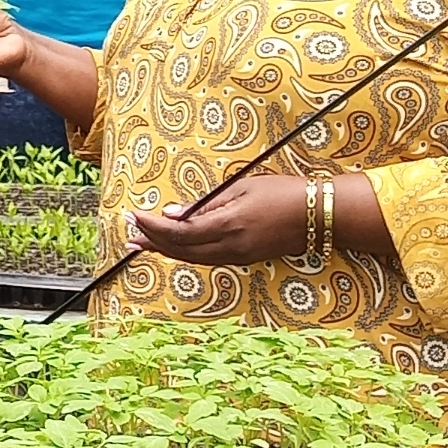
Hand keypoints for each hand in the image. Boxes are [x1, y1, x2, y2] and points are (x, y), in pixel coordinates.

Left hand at [128, 178, 311, 266]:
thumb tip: (172, 214)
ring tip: (140, 243)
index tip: (133, 216)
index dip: (152, 228)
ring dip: (164, 250)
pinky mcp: (244, 260)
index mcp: (228, 225)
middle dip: (151, 242)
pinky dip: (184, 253)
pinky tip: (171, 247)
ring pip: (191, 259)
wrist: (319, 214)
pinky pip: (206, 259)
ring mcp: (238, 257)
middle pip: (180, 250)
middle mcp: (231, 247)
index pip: (179, 233)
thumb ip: (205, 204)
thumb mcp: (241, 187)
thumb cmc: (282, 192)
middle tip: (128, 232)